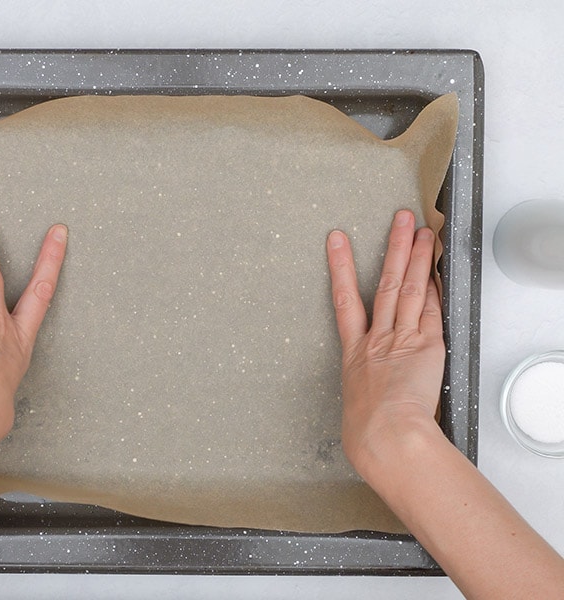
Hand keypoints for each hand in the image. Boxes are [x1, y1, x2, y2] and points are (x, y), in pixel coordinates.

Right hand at [326, 209, 444, 479]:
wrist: (385, 436)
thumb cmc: (367, 433)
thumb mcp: (356, 410)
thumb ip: (363, 395)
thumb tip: (367, 398)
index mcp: (355, 354)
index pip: (344, 301)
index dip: (340, 267)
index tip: (337, 242)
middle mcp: (376, 340)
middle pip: (385, 284)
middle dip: (392, 248)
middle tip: (398, 220)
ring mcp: (401, 340)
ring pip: (408, 290)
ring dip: (416, 258)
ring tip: (421, 231)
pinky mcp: (427, 348)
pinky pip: (431, 312)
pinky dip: (434, 290)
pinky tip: (437, 271)